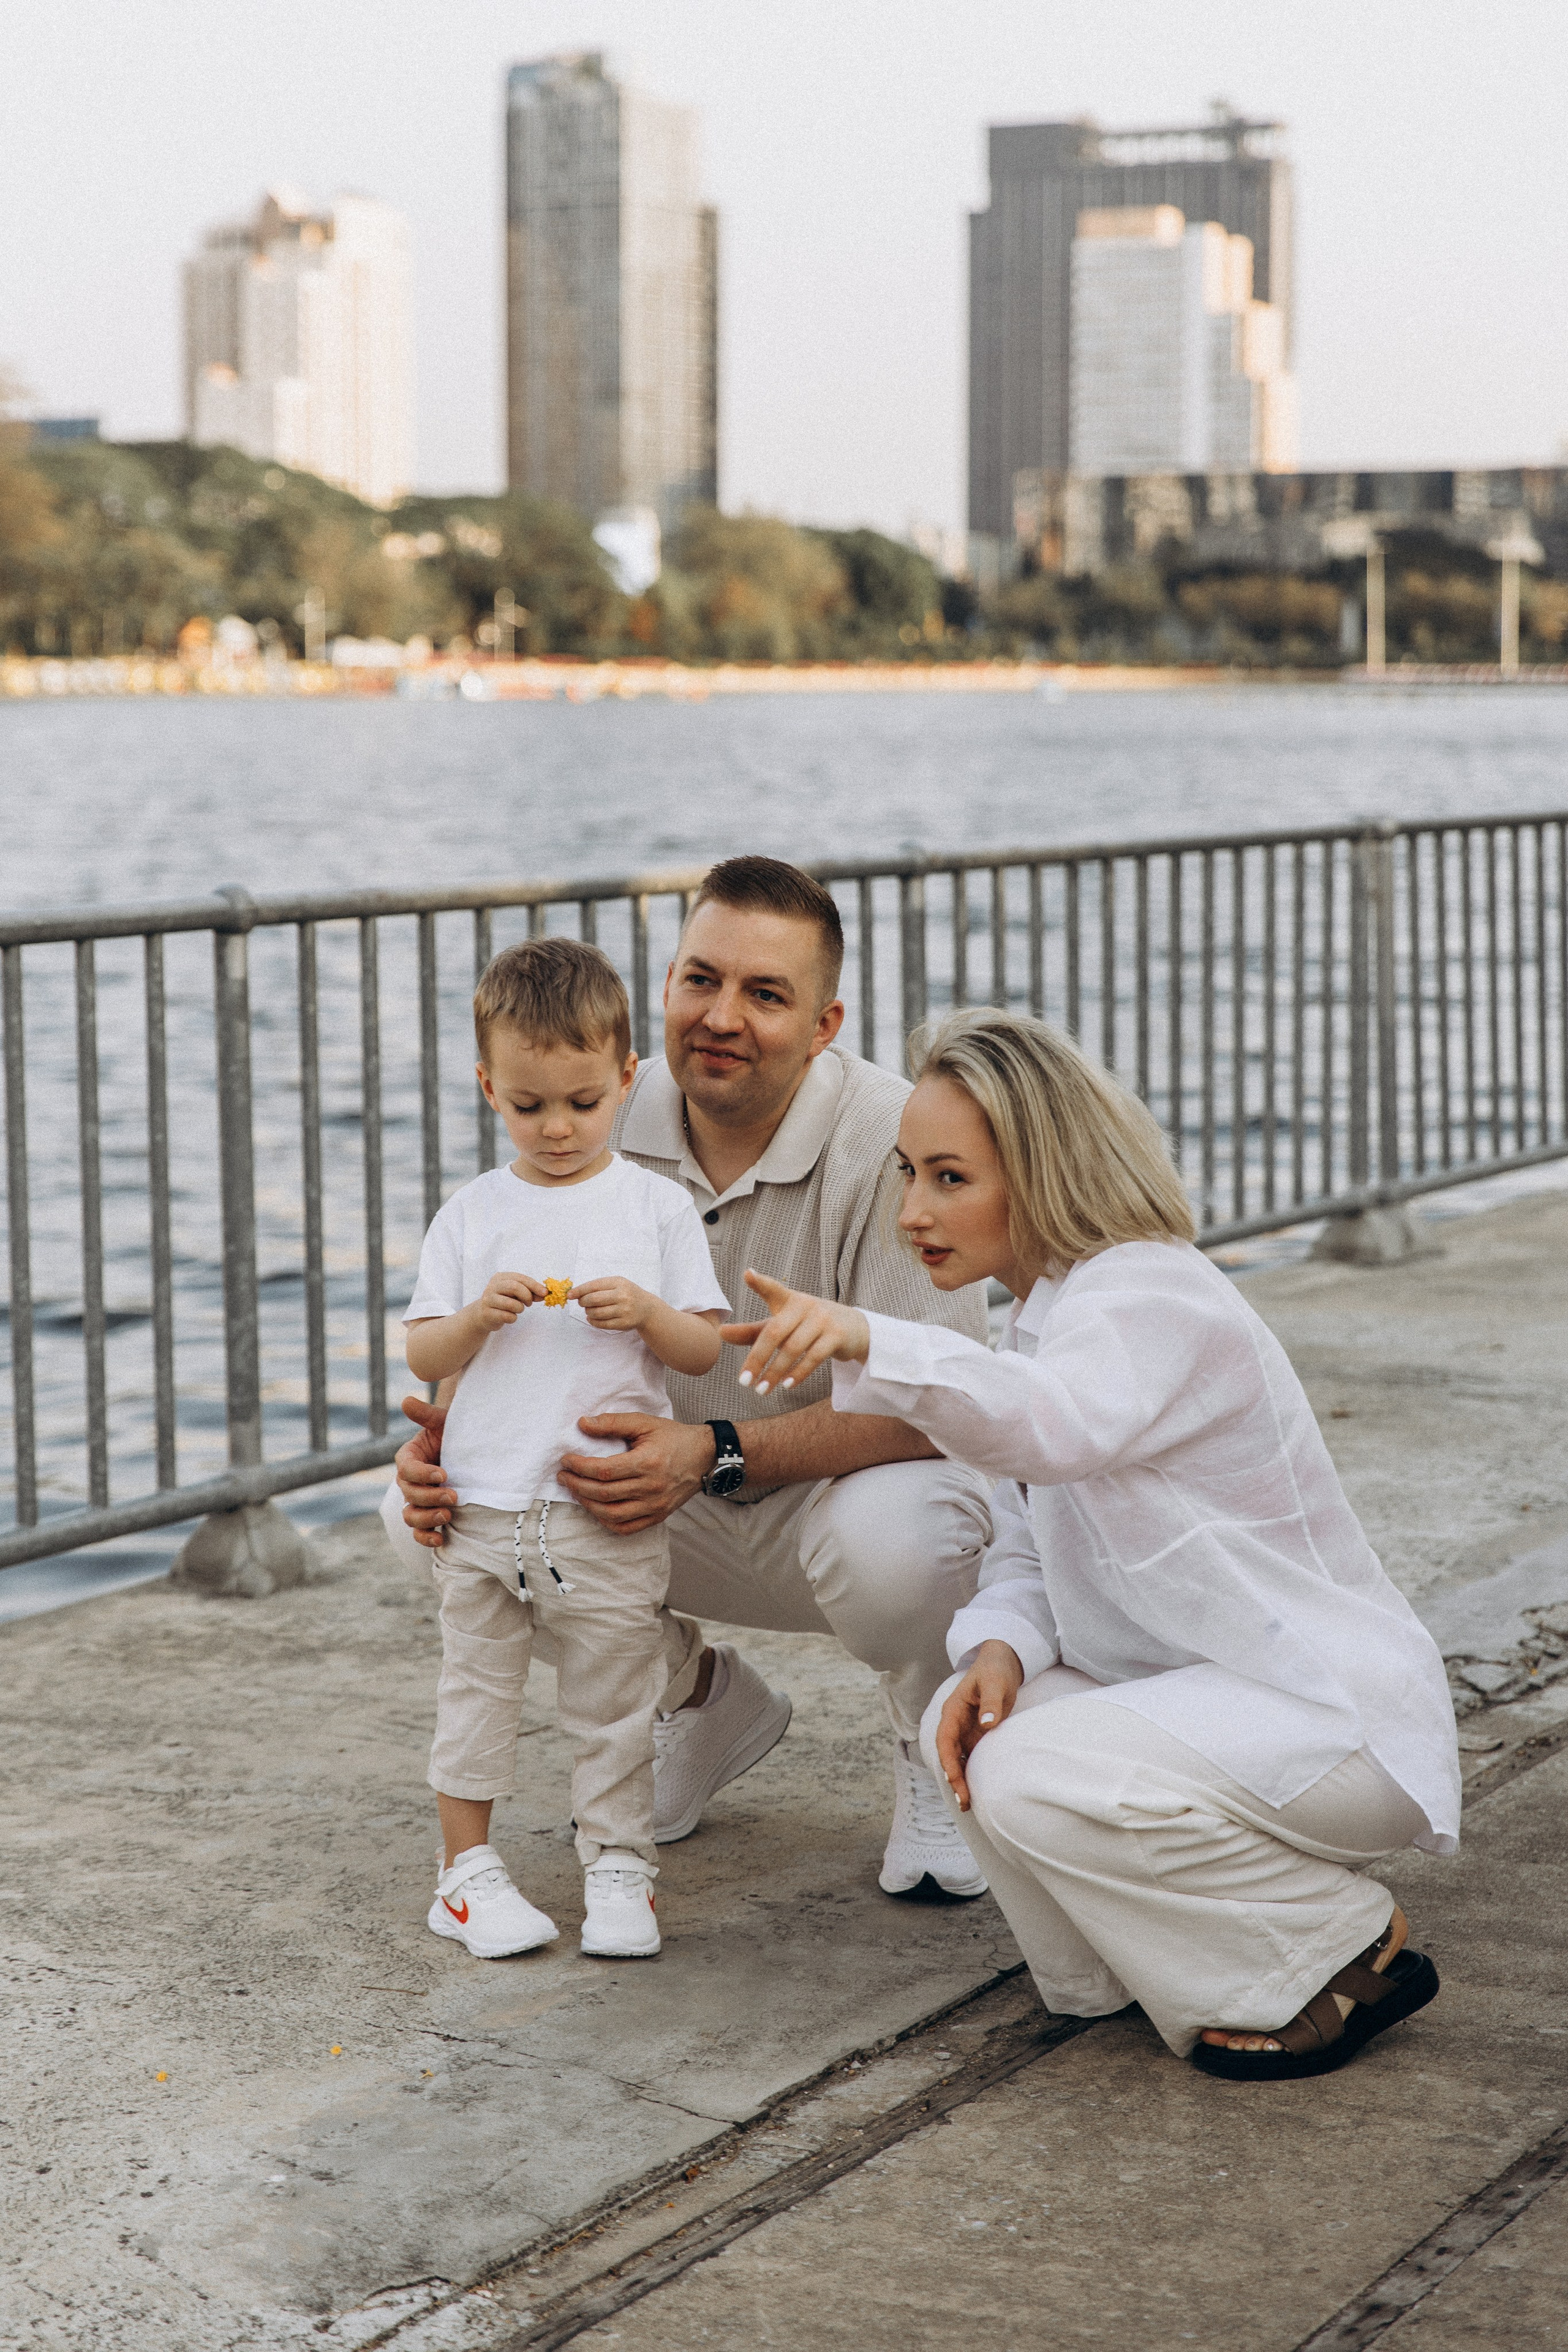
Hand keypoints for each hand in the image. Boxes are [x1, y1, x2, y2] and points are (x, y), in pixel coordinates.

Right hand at [395, 1396, 454, 1548]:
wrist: (470, 1452)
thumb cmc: (455, 1434)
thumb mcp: (443, 1422)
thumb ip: (426, 1415)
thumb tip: (406, 1401)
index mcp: (409, 1457)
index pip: (407, 1468)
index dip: (422, 1474)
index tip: (444, 1474)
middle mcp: (409, 1481)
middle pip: (409, 1494)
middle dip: (430, 1497)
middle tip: (453, 1496)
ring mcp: (418, 1500)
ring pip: (411, 1516)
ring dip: (427, 1519)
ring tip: (448, 1516)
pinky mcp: (428, 1516)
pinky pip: (419, 1533)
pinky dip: (426, 1539)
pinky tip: (441, 1540)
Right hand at [476, 1271, 545, 1328]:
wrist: (482, 1315)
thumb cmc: (503, 1302)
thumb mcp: (516, 1294)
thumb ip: (530, 1292)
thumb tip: (545, 1293)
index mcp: (500, 1278)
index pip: (520, 1278)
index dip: (534, 1285)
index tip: (545, 1293)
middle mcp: (492, 1286)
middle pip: (514, 1287)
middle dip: (527, 1296)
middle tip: (529, 1303)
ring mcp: (488, 1300)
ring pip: (511, 1303)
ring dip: (519, 1308)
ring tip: (517, 1309)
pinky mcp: (487, 1313)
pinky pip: (507, 1316)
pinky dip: (513, 1318)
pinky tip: (509, 1317)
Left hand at [558, 1414, 714, 1532]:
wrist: (706, 1457)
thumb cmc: (674, 1437)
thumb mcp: (645, 1423)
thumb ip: (613, 1423)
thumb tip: (582, 1424)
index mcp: (647, 1462)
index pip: (603, 1470)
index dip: (579, 1467)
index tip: (566, 1460)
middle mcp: (651, 1488)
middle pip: (603, 1493)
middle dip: (577, 1484)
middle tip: (564, 1475)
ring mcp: (655, 1506)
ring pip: (611, 1514)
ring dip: (587, 1504)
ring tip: (576, 1490)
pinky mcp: (658, 1516)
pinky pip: (626, 1528)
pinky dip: (606, 1521)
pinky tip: (595, 1508)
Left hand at [572, 1276, 652, 1332]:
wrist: (646, 1308)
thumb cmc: (627, 1294)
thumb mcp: (617, 1284)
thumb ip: (598, 1286)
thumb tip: (575, 1293)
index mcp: (619, 1283)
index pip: (594, 1286)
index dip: (579, 1290)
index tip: (569, 1295)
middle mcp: (623, 1296)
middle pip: (593, 1300)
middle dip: (583, 1302)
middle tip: (582, 1303)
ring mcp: (624, 1311)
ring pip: (596, 1313)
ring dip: (588, 1312)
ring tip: (589, 1310)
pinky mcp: (623, 1323)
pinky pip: (602, 1324)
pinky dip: (593, 1321)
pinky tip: (592, 1318)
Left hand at [721, 1269, 868, 1394]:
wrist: (853, 1328)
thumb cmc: (807, 1326)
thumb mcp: (781, 1325)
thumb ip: (751, 1331)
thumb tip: (720, 1333)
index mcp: (789, 1299)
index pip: (773, 1288)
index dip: (760, 1282)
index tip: (748, 1275)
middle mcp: (805, 1305)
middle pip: (775, 1332)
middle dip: (757, 1358)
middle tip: (743, 1381)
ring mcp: (823, 1319)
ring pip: (793, 1349)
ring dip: (775, 1372)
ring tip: (761, 1389)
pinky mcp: (837, 1335)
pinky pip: (814, 1357)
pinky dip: (798, 1373)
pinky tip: (786, 1385)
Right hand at [934, 1641, 1024, 1810]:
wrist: (1002, 1664)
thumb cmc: (996, 1670)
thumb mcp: (995, 1683)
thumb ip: (991, 1703)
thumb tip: (987, 1724)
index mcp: (953, 1711)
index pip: (945, 1740)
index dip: (948, 1761)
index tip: (954, 1779)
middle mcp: (955, 1724)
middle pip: (949, 1755)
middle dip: (954, 1778)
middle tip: (964, 1802)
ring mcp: (965, 1731)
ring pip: (958, 1759)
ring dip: (961, 1780)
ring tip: (968, 1805)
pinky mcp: (976, 1735)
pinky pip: (971, 1757)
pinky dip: (971, 1772)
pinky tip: (979, 1790)